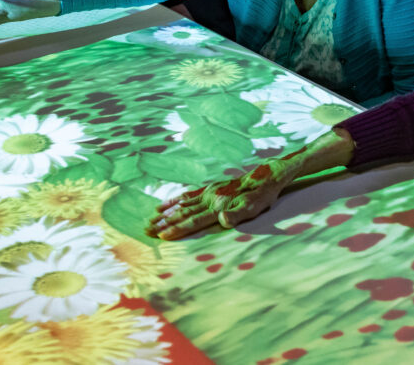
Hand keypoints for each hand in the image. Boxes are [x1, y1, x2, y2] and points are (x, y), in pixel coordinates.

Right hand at [146, 160, 293, 239]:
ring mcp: (209, 192)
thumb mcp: (254, 207)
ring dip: (166, 213)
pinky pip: (189, 194)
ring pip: (182, 204)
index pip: (194, 220)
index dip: (177, 229)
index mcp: (218, 206)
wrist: (266, 175)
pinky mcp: (211, 187)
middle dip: (165, 223)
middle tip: (147, 230)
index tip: (161, 236)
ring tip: (150, 219)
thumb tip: (223, 219)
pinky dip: (175, 200)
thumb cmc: (261, 195)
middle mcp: (210, 198)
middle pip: (183, 213)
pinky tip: (165, 204)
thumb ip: (237, 214)